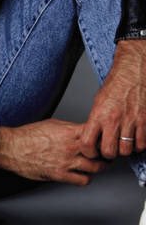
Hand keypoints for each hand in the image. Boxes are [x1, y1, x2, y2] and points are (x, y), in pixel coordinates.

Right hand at [0, 119, 107, 185]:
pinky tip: (80, 173)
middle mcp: (70, 147)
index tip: (101, 138)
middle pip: (100, 152)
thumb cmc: (28, 135)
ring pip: (95, 167)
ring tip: (93, 164)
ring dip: (97, 166)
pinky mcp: (60, 175)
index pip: (95, 133)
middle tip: (102, 153)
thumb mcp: (50, 124)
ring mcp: (66, 162)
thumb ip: (68, 128)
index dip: (101, 136)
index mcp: (67, 132)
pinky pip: (83, 180)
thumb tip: (80, 130)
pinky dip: (85, 178)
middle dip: (103, 153)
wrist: (13, 147)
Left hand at [81, 40, 145, 158]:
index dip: (89, 151)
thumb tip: (95, 136)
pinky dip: (139, 145)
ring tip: (122, 142)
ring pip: (127, 151)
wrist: (134, 72)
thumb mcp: (98, 101)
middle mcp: (114, 120)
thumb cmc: (116, 84)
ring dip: (124, 150)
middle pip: (109, 152)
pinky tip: (134, 138)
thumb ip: (97, 119)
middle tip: (109, 149)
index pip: (87, 143)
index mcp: (98, 114)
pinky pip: (142, 144)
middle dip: (108, 154)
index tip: (91, 151)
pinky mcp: (145, 122)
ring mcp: (131, 122)